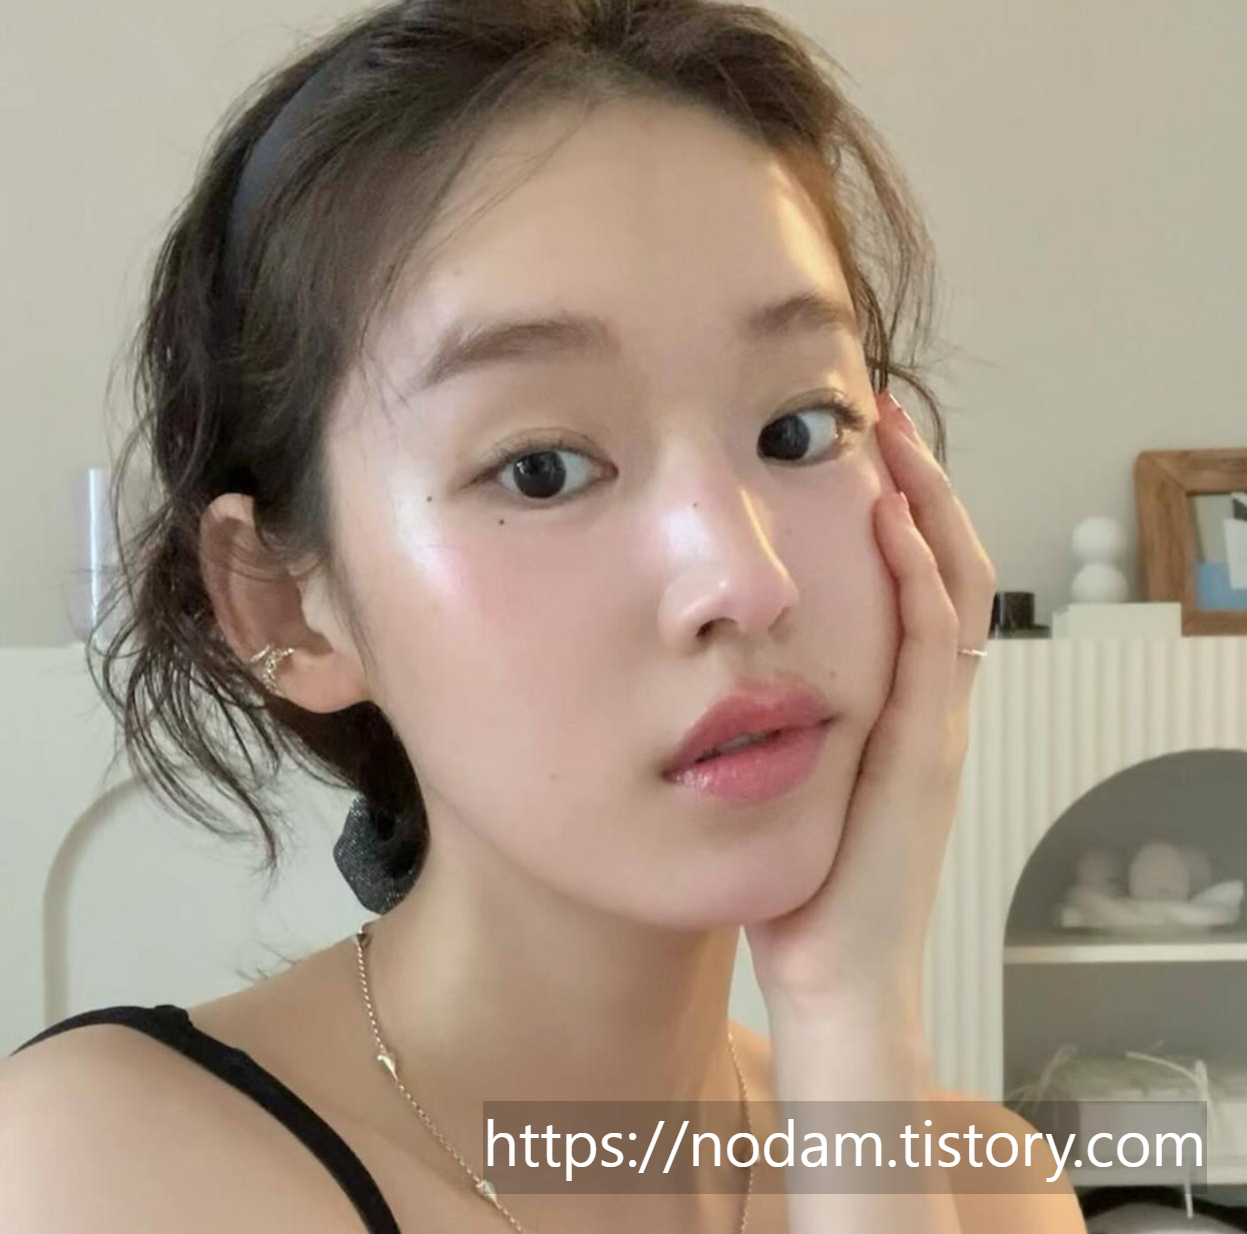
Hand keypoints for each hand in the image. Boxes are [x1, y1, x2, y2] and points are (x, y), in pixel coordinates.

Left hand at [745, 387, 996, 1020]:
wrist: (834, 969)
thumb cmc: (804, 878)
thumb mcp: (789, 775)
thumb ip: (770, 716)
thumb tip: (709, 661)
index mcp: (896, 702)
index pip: (915, 584)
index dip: (899, 512)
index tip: (851, 447)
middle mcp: (929, 701)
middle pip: (948, 566)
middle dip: (921, 486)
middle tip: (882, 416)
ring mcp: (935, 722)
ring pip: (955, 588)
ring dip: (927, 507)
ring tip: (893, 438)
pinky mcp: (925, 751)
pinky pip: (932, 645)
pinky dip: (917, 577)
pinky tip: (888, 522)